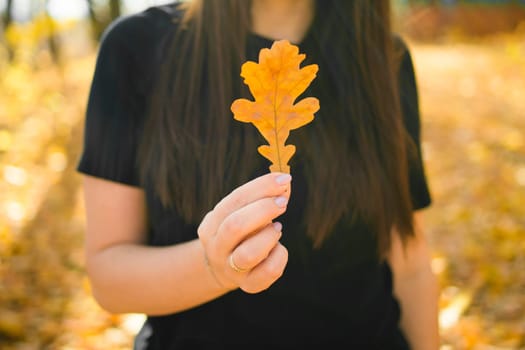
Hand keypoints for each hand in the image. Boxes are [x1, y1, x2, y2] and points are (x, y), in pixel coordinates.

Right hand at [197, 172, 290, 293]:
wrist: (225, 269)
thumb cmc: (240, 232)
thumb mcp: (243, 212)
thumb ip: (262, 196)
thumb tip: (285, 181)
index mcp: (211, 225)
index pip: (234, 200)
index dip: (261, 187)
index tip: (284, 179)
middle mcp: (216, 248)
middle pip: (235, 226)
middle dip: (264, 209)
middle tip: (282, 202)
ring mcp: (231, 269)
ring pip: (248, 254)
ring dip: (269, 236)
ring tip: (277, 228)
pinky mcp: (249, 285)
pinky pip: (269, 271)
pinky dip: (280, 255)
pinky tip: (278, 248)